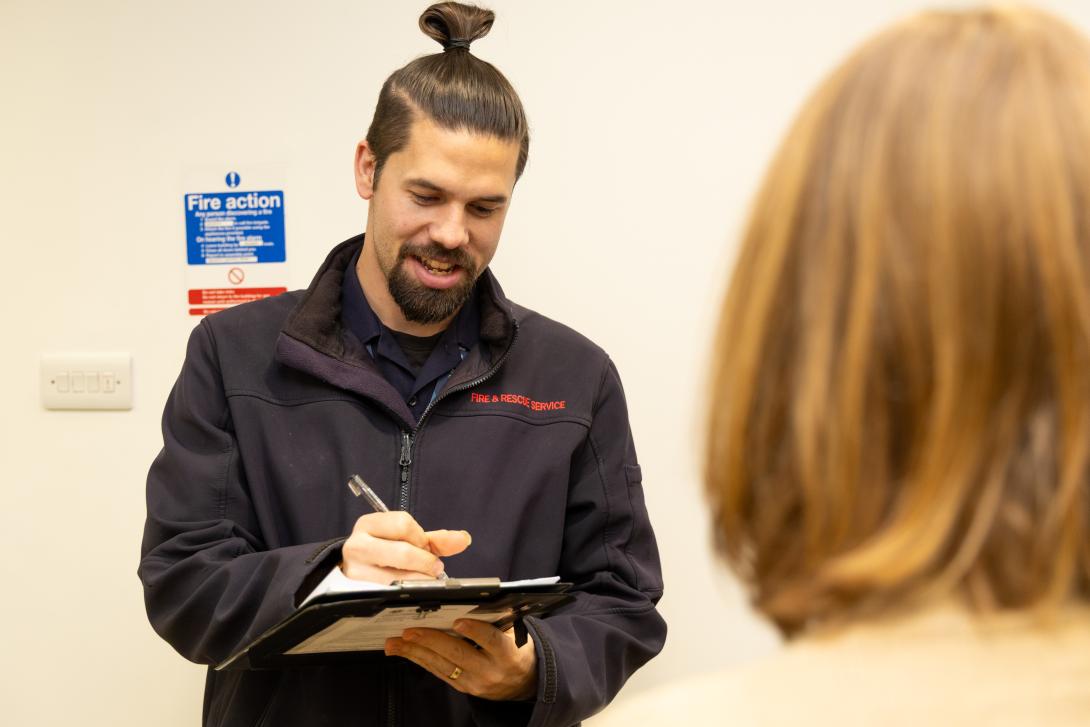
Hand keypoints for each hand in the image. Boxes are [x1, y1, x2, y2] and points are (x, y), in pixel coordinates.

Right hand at [339, 511, 470, 582]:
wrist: (352, 572)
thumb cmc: (384, 551)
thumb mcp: (405, 540)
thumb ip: (436, 540)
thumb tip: (464, 539)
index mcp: (368, 524)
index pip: (403, 524)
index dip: (421, 538)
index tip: (423, 546)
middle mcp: (356, 546)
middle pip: (403, 552)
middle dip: (425, 562)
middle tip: (432, 567)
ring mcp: (355, 572)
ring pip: (399, 578)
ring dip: (420, 580)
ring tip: (422, 579)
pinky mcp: (357, 594)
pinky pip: (391, 595)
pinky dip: (409, 594)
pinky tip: (410, 592)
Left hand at [385, 620, 537, 700]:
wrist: (522, 682)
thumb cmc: (515, 648)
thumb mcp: (514, 632)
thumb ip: (495, 619)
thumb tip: (469, 598)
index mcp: (507, 654)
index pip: (491, 641)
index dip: (475, 632)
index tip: (458, 622)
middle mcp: (490, 671)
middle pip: (458, 655)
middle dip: (431, 641)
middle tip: (410, 630)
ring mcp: (474, 682)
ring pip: (441, 665)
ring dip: (415, 652)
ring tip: (395, 641)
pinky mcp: (462, 687)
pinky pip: (437, 672)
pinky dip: (418, 659)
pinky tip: (404, 650)